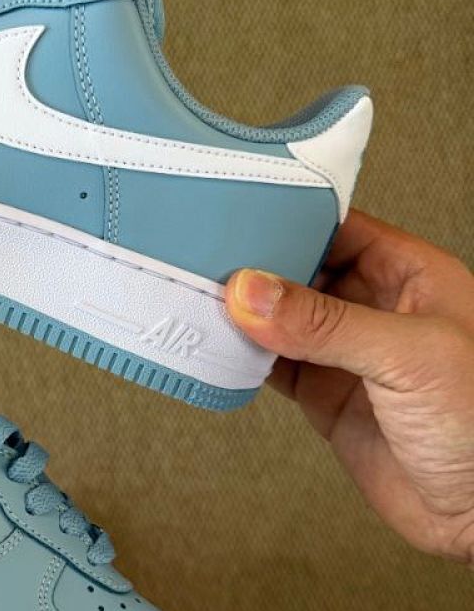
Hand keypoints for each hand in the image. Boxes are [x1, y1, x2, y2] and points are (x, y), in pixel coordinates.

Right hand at [226, 209, 473, 563]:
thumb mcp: (408, 355)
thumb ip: (326, 323)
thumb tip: (252, 292)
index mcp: (411, 276)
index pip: (339, 227)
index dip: (292, 217)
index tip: (238, 214)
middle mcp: (375, 308)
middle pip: (301, 270)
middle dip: (256, 265)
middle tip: (203, 259)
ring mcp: (346, 354)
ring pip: (281, 319)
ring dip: (243, 314)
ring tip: (198, 299)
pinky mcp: (324, 396)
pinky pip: (272, 366)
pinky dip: (242, 358)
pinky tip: (219, 347)